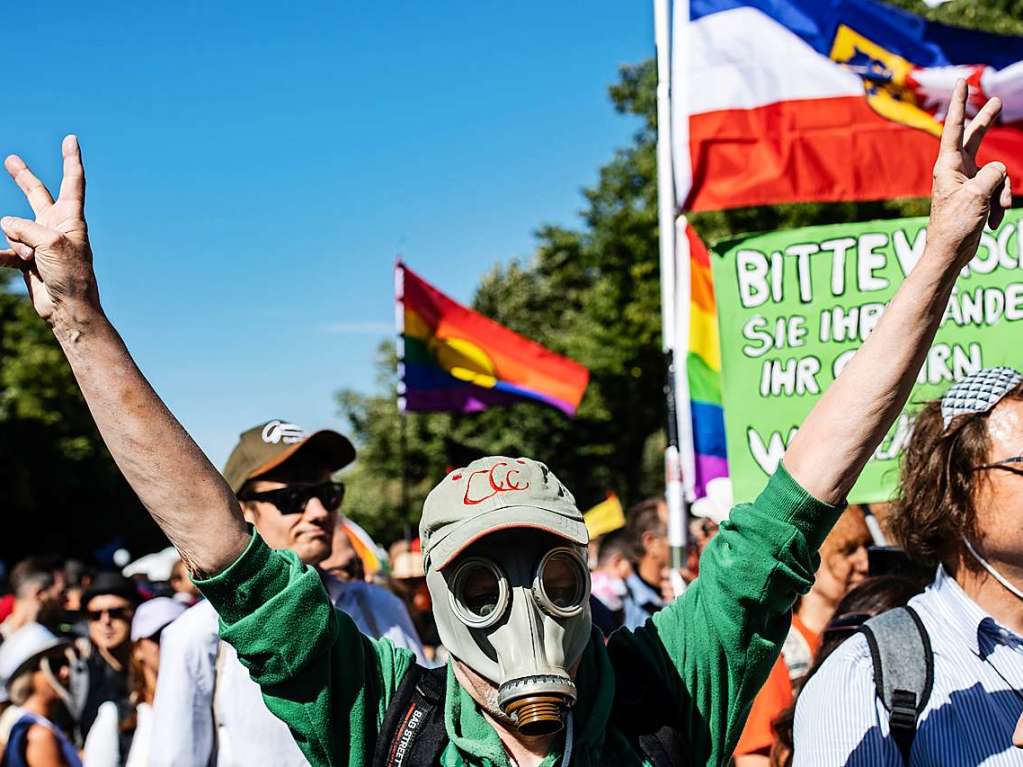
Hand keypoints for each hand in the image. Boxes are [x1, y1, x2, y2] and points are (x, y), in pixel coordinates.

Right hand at [0, 135, 97, 321]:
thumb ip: (25, 227)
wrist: (68, 309)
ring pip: (14, 227)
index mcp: (71, 218)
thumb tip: (4, 223)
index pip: (72, 181)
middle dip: (23, 178)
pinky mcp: (28, 259)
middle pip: (37, 195)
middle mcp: (56, 226)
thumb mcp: (50, 243)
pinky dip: (1, 254)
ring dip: (18, 243)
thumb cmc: (70, 275)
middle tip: (10, 160)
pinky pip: (6, 250)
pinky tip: (1, 258)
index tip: (71, 139)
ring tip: (34, 260)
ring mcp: (40, 242)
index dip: (70, 159)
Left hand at [927, 79, 1012, 267]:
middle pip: (975, 138)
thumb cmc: (956, 225)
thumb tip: (998, 170)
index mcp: (948, 166)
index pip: (954, 127)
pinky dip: (1001, 206)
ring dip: (1004, 194)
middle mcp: (956, 170)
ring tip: (996, 212)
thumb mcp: (977, 195)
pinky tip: (993, 222)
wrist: (951, 253)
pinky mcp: (977, 195)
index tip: (961, 82)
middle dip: (986, 122)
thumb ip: (992, 174)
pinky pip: (999, 190)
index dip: (960, 104)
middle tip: (993, 100)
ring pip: (998, 174)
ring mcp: (967, 182)